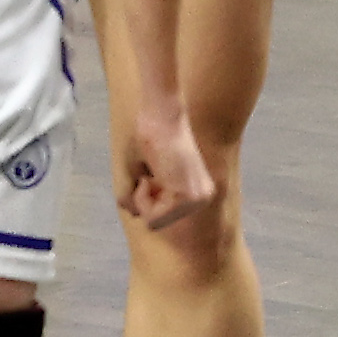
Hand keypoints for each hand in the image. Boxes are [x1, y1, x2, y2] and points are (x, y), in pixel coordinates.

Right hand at [117, 101, 213, 230]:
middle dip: (143, 199)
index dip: (143, 197)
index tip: (148, 175)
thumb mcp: (144, 172)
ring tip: (149, 173)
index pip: (161, 215)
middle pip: (157, 222)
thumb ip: (139, 197)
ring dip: (142, 198)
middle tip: (147, 174)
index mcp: (197, 191)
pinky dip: (142, 198)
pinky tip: (148, 177)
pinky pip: (153, 218)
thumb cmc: (150, 135)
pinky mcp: (188, 198)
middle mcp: (203, 198)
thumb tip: (133, 214)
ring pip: (154, 222)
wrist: (160, 114)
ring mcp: (198, 199)